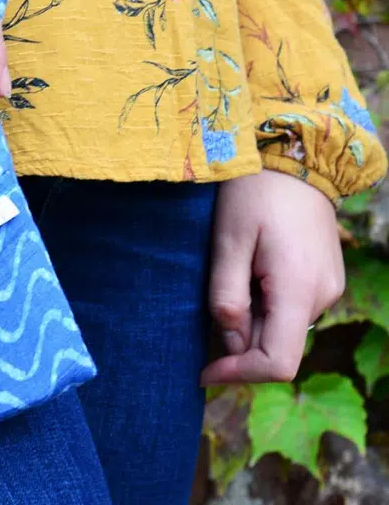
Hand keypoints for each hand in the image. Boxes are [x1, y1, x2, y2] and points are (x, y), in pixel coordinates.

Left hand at [200, 169, 344, 384]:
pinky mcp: (324, 277)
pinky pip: (291, 307)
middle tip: (204, 311)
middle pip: (278, 346)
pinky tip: (246, 271)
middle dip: (238, 342)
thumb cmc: (253, 192)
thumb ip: (227, 295)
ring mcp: (327, 287)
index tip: (203, 371)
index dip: (239, 374)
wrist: (293, 157)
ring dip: (251, 321)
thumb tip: (229, 342)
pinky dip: (264, 305)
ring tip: (227, 277)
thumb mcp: (227, 240)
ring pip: (283, 327)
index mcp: (298, 290)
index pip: (279, 363)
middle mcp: (322, 296)